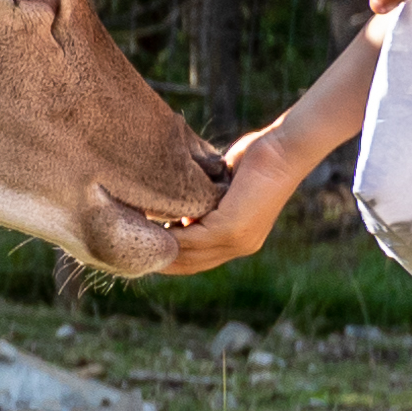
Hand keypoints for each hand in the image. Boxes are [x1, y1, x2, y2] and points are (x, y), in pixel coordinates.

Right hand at [153, 32, 377, 272]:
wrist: (286, 147)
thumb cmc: (259, 155)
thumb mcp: (223, 182)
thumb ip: (202, 196)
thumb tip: (176, 201)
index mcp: (238, 238)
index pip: (196, 258)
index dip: (167, 253)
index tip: (139, 240)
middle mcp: (239, 245)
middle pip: (187, 263)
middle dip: (156, 256)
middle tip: (125, 242)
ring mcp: (237, 241)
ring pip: (185, 254)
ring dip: (156, 245)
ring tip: (129, 233)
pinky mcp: (230, 228)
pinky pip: (189, 238)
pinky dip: (166, 232)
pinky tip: (146, 222)